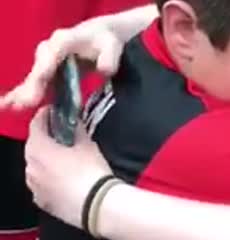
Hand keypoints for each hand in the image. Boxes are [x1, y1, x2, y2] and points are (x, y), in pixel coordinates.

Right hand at [0, 20, 124, 110]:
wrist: (98, 37)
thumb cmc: (104, 41)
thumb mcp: (112, 45)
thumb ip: (110, 56)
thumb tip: (104, 69)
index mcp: (65, 40)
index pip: (54, 52)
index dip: (47, 65)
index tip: (41, 77)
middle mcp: (50, 49)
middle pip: (40, 68)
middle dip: (33, 85)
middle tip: (28, 101)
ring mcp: (46, 61)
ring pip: (35, 78)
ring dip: (26, 93)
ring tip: (16, 106)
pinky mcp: (47, 72)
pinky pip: (35, 84)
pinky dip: (25, 94)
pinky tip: (12, 105)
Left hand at [25, 107, 112, 227]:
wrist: (96, 205)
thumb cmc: (91, 173)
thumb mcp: (87, 145)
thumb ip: (77, 131)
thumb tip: (75, 123)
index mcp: (38, 148)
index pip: (35, 125)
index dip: (44, 116)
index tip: (52, 111)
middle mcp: (30, 167)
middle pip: (33, 147)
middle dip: (44, 139)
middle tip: (59, 135)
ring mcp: (34, 186)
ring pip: (36, 167)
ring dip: (46, 160)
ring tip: (63, 159)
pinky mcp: (41, 201)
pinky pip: (42, 185)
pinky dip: (49, 179)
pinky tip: (64, 179)